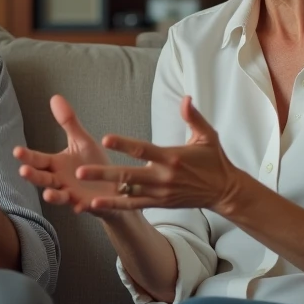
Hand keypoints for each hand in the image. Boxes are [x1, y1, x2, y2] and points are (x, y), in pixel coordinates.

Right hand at [13, 95, 128, 220]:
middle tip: (23, 171)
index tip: (16, 150)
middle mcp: (60, 181)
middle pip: (43, 179)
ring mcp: (72, 195)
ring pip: (59, 196)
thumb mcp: (82, 140)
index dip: (27, 156)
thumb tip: (54, 97)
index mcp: (55, 164)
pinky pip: (83, 207)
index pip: (38, 160)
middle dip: (33, 176)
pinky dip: (81, 207)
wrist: (116, 185)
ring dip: (53, 196)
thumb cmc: (94, 162)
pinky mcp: (87, 205)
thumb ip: (68, 122)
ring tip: (48, 195)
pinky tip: (80, 206)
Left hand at [77, 96, 247, 215]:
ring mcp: (160, 192)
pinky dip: (115, 205)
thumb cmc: (214, 160)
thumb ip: (193, 117)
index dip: (123, 144)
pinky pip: (134, 205)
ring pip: (127, 191)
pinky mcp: (159, 203)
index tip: (105, 139)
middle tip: (80, 170)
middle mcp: (163, 176)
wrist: (223, 191)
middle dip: (104, 173)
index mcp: (172, 157)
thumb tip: (185, 98)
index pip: (143, 149)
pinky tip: (96, 203)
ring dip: (104, 190)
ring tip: (82, 189)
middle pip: (128, 174)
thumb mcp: (207, 136)